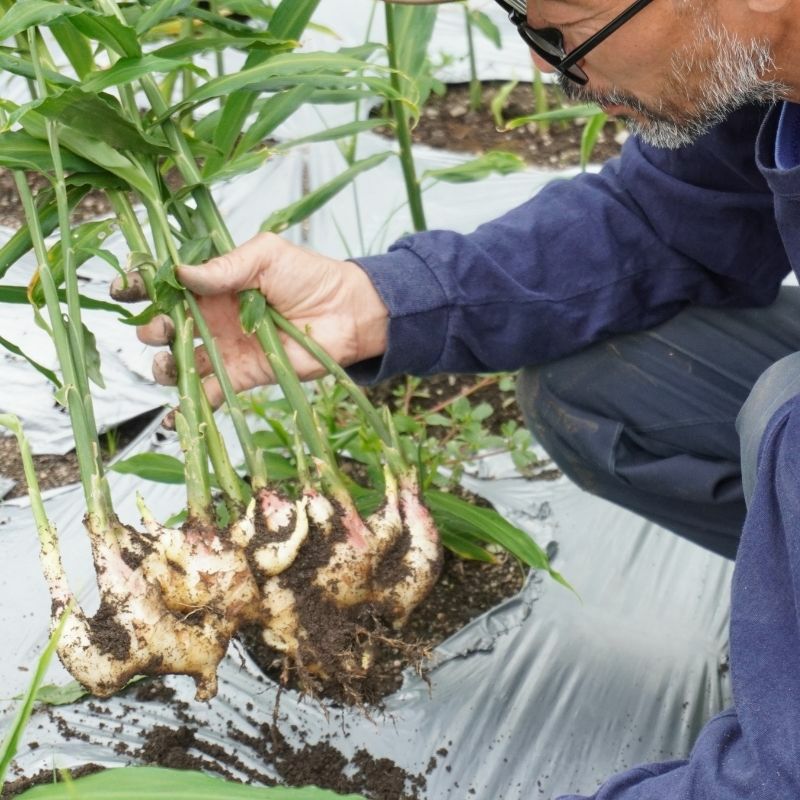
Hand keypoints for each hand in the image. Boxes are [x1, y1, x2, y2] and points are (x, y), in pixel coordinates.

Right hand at [112, 233, 388, 406]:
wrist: (348, 313)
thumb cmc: (310, 276)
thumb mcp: (265, 256)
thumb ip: (224, 266)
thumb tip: (180, 274)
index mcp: (213, 283)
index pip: (166, 285)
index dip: (140, 287)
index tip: (122, 290)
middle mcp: (212, 316)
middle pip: (165, 327)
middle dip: (153, 330)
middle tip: (165, 329)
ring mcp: (224, 347)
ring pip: (180, 361)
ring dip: (167, 366)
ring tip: (176, 363)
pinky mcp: (241, 375)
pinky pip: (209, 392)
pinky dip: (191, 404)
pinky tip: (176, 417)